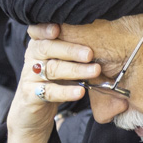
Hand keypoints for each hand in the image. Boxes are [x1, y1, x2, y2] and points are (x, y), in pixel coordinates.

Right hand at [4, 26, 99, 142]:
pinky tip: (80, 91)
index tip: (59, 28)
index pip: (38, 31)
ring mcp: (30, 76)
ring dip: (75, 70)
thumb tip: (111, 48)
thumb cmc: (55, 84)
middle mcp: (32, 58)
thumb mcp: (65, 67)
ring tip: (94, 72)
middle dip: (71, 49)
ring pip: (51, 69)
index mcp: (40, 46)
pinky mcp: (30, 96)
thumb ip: (78, 56)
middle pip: (47, 47)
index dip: (45, 27)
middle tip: (90, 53)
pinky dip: (65, 91)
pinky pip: (48, 91)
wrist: (33, 114)